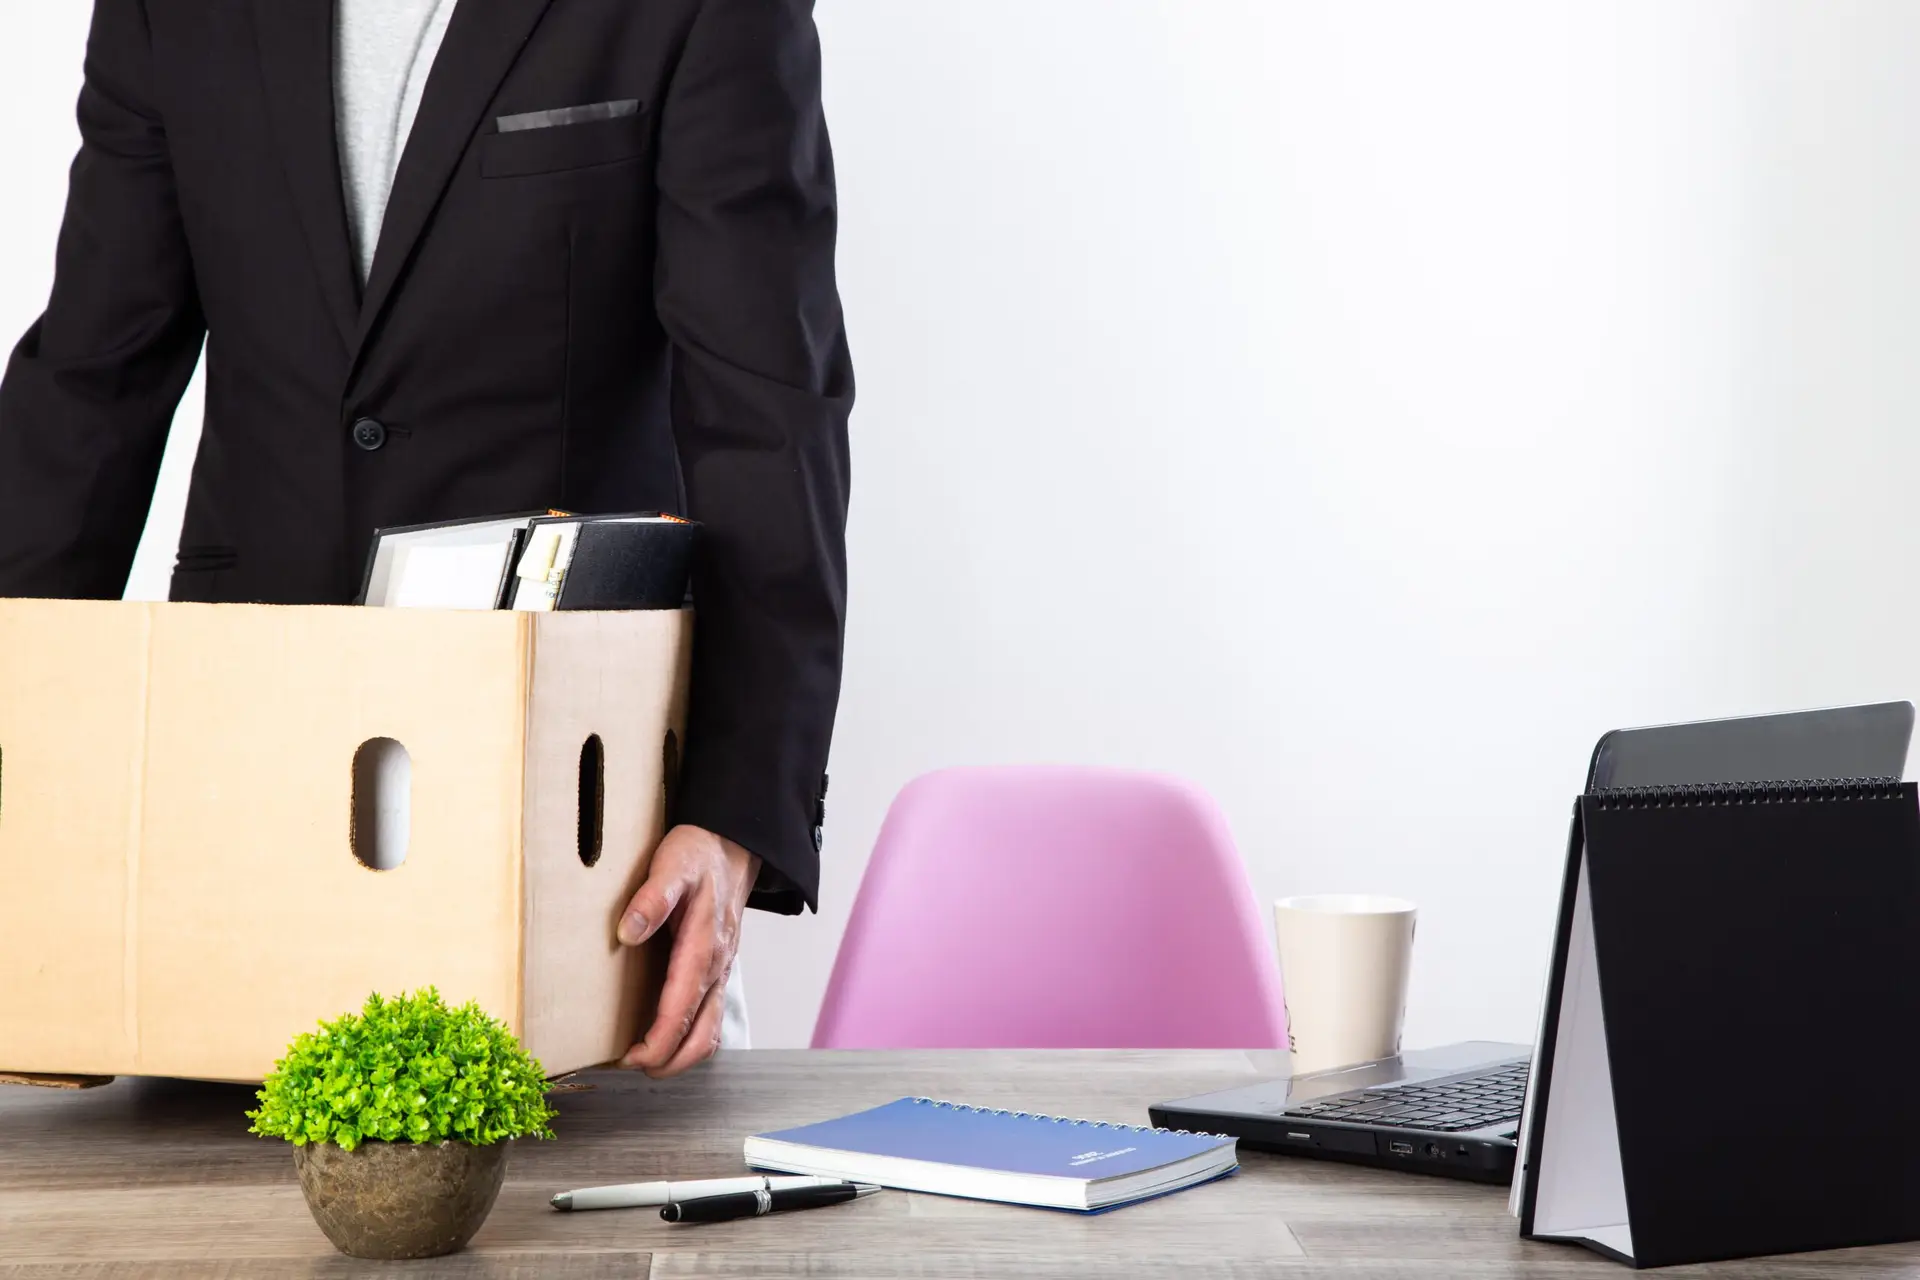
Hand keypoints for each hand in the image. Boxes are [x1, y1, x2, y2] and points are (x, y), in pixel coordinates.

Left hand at [615, 825, 759, 1076]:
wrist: (731, 847)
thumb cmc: (698, 856)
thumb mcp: (671, 867)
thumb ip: (651, 900)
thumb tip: (627, 933)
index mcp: (704, 948)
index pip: (682, 1011)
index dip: (658, 1043)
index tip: (631, 1058)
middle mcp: (716, 967)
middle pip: (702, 1036)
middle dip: (669, 1062)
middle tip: (631, 1066)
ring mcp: (720, 972)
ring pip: (709, 1032)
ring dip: (680, 1056)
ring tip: (645, 1060)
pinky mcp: (717, 971)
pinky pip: (708, 1017)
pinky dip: (688, 1038)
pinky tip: (662, 1035)